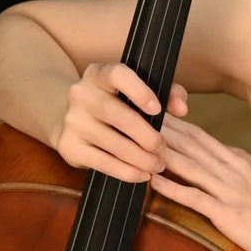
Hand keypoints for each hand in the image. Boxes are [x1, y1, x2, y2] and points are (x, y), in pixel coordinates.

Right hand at [52, 62, 188, 183]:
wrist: (72, 120)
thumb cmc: (117, 104)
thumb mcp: (138, 92)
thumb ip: (166, 93)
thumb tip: (182, 108)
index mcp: (99, 74)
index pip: (117, 75)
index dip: (139, 91)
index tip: (158, 109)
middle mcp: (81, 94)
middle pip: (119, 116)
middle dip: (148, 136)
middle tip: (163, 148)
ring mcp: (72, 121)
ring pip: (113, 143)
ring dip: (141, 158)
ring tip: (158, 165)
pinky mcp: (68, 146)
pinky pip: (102, 162)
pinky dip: (127, 172)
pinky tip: (142, 175)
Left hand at [147, 115, 250, 250]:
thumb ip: (249, 166)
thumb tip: (234, 156)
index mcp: (243, 162)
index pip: (205, 138)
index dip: (180, 126)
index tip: (159, 116)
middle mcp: (234, 171)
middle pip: (194, 146)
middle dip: (166, 131)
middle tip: (140, 116)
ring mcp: (231, 192)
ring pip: (191, 167)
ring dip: (164, 154)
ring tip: (140, 142)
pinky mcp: (228, 215)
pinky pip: (195, 198)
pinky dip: (173, 189)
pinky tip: (154, 181)